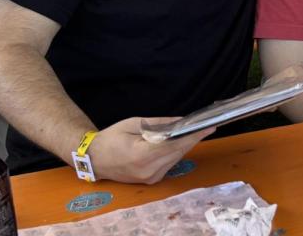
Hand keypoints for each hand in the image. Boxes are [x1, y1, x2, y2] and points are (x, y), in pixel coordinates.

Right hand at [86, 117, 215, 183]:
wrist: (93, 159)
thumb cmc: (111, 138)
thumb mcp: (134, 124)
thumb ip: (159, 124)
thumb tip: (181, 121)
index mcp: (141, 155)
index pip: (174, 144)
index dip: (193, 135)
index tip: (208, 126)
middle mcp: (148, 170)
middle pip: (178, 152)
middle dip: (193, 138)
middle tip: (206, 125)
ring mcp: (150, 178)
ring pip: (176, 158)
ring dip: (185, 145)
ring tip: (195, 131)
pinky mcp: (151, 181)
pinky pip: (169, 164)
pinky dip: (176, 152)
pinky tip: (180, 142)